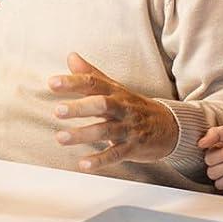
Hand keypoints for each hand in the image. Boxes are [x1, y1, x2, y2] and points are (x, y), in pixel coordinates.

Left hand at [49, 53, 178, 168]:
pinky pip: (115, 154)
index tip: (52, 83)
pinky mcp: (133, 148)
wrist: (171, 127)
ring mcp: (128, 128)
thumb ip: (91, 74)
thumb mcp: (115, 88)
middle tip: (57, 111)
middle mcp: (122, 109)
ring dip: (83, 134)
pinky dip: (100, 160)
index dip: (73, 82)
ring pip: (105, 130)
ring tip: (60, 138)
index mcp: (115, 93)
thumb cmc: (134, 107)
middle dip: (79, 108)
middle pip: (101, 104)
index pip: (93, 83)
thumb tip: (71, 56)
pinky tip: (83, 165)